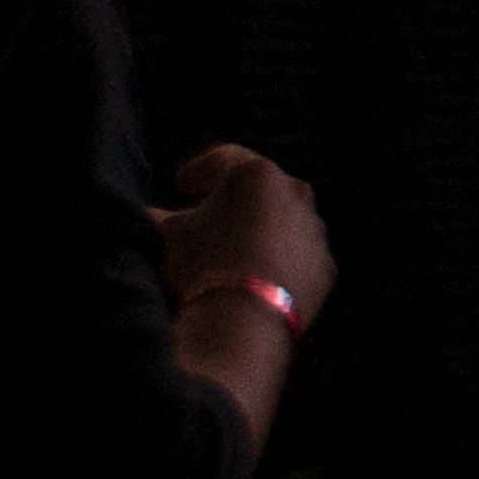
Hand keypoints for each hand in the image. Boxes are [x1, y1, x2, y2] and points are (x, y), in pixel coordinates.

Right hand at [156, 140, 333, 333]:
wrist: (245, 319)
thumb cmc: (202, 264)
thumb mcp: (170, 236)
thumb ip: (162, 218)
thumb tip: (152, 216)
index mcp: (256, 173)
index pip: (222, 160)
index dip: (199, 171)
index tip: (182, 184)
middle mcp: (295, 191)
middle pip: (259, 187)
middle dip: (232, 198)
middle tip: (206, 212)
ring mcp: (315, 228)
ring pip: (284, 218)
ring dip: (260, 227)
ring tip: (232, 246)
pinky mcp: (325, 264)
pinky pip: (297, 253)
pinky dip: (278, 257)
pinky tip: (257, 274)